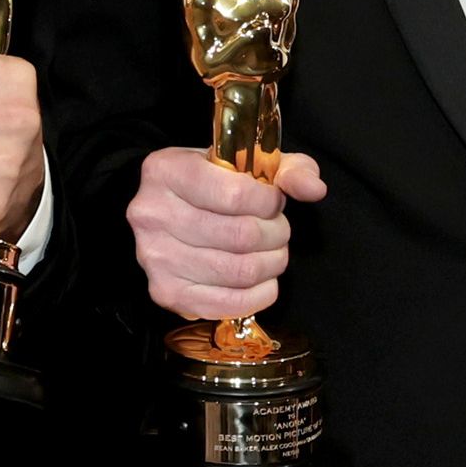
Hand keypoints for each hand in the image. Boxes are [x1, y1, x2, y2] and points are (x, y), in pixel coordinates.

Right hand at [128, 144, 325, 321]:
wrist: (164, 212)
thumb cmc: (207, 184)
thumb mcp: (243, 162)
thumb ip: (286, 168)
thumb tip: (313, 189)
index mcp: (166, 171)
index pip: (235, 195)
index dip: (269, 202)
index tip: (273, 201)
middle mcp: (151, 214)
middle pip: (241, 236)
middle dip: (276, 234)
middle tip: (278, 229)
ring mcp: (155, 256)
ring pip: (240, 271)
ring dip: (271, 263)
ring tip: (272, 252)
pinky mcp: (165, 292)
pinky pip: (229, 304)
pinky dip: (259, 295)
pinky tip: (263, 280)